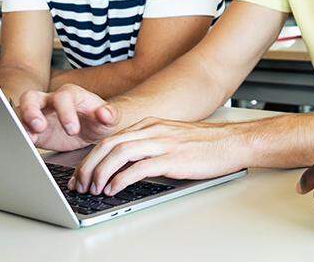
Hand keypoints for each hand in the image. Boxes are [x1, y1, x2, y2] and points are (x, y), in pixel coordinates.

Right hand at [17, 84, 119, 150]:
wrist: (91, 131)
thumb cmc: (99, 121)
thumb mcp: (110, 120)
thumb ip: (110, 115)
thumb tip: (105, 113)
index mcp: (71, 95)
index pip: (63, 97)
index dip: (65, 112)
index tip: (73, 129)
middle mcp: (50, 101)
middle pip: (32, 96)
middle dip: (32, 110)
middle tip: (39, 126)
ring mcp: (38, 113)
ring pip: (21, 110)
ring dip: (22, 122)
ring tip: (32, 136)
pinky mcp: (31, 128)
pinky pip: (19, 127)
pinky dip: (20, 134)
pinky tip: (29, 142)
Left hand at [69, 118, 250, 194]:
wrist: (232, 142)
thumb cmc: (207, 144)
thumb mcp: (172, 138)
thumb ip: (151, 145)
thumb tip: (128, 165)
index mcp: (150, 125)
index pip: (111, 139)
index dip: (91, 157)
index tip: (81, 174)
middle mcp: (152, 130)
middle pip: (108, 144)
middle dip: (88, 165)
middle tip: (80, 183)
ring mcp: (162, 143)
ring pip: (118, 154)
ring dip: (100, 173)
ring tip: (94, 188)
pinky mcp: (172, 158)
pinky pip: (138, 168)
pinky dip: (120, 179)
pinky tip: (114, 189)